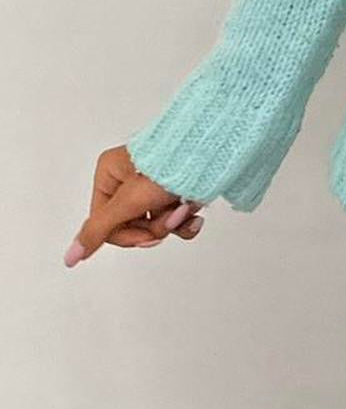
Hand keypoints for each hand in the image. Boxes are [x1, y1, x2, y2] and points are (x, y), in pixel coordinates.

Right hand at [65, 145, 204, 266]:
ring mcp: (155, 181)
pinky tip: (196, 210)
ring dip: (175, 222)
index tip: (148, 236)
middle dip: (157, 226)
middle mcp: (130, 175)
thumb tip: (70, 257)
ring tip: (188, 206)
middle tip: (174, 214)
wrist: (213, 151)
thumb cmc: (170, 168)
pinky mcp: (178, 185)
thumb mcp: (128, 202)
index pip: (106, 223)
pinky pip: (176, 215)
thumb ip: (98, 230)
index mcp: (109, 172)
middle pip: (133, 224)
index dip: (129, 236)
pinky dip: (187, 218)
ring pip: (157, 222)